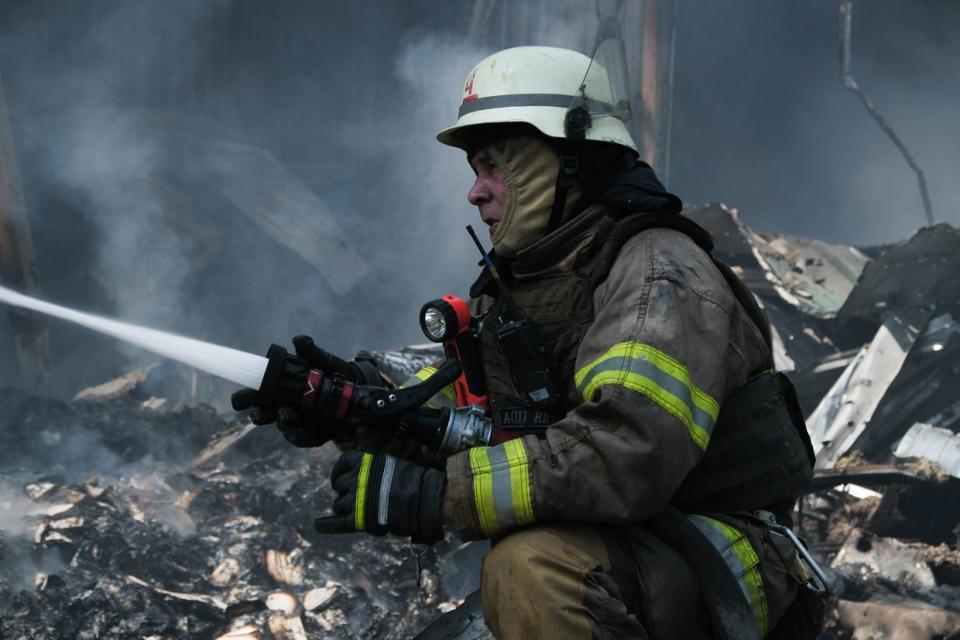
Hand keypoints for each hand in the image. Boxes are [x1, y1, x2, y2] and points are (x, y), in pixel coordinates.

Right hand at [231, 335, 369, 446]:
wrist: (360, 391)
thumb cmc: (334, 374)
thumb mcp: (325, 361)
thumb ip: (312, 352)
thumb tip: (299, 339)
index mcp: (282, 388)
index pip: (257, 394)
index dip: (245, 398)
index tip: (239, 400)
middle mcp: (286, 405)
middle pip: (264, 413)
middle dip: (258, 413)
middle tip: (260, 411)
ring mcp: (299, 421)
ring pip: (282, 424)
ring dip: (281, 421)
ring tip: (286, 414)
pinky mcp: (312, 433)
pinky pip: (301, 438)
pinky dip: (296, 436)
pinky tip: (295, 432)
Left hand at [314, 450, 445, 543]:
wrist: (424, 498)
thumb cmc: (414, 481)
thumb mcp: (393, 464)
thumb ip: (376, 469)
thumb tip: (369, 473)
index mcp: (365, 462)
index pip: (343, 462)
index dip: (339, 472)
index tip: (340, 478)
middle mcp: (356, 478)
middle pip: (340, 486)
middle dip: (347, 492)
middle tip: (360, 499)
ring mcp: (355, 498)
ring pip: (339, 505)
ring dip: (346, 509)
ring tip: (359, 513)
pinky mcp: (357, 518)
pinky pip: (337, 522)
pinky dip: (326, 525)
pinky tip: (317, 525)